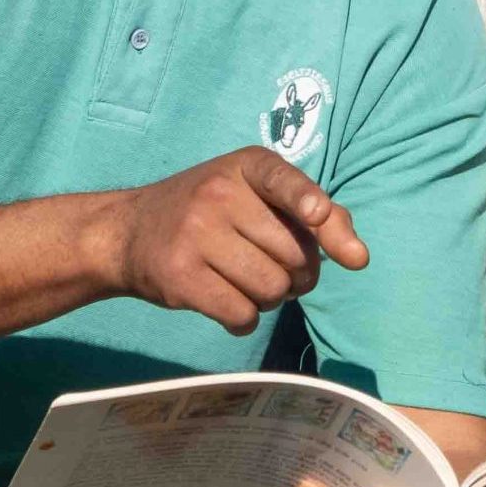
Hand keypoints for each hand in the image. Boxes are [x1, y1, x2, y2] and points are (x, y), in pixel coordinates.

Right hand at [104, 148, 367, 334]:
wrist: (129, 232)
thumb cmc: (211, 214)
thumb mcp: (256, 196)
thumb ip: (315, 214)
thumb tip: (357, 255)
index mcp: (246, 166)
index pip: (283, 180)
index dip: (307, 202)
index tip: (319, 216)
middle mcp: (218, 193)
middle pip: (294, 254)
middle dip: (297, 273)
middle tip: (272, 267)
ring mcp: (195, 234)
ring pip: (271, 288)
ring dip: (271, 299)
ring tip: (246, 283)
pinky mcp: (180, 275)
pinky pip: (241, 314)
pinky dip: (244, 320)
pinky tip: (227, 304)